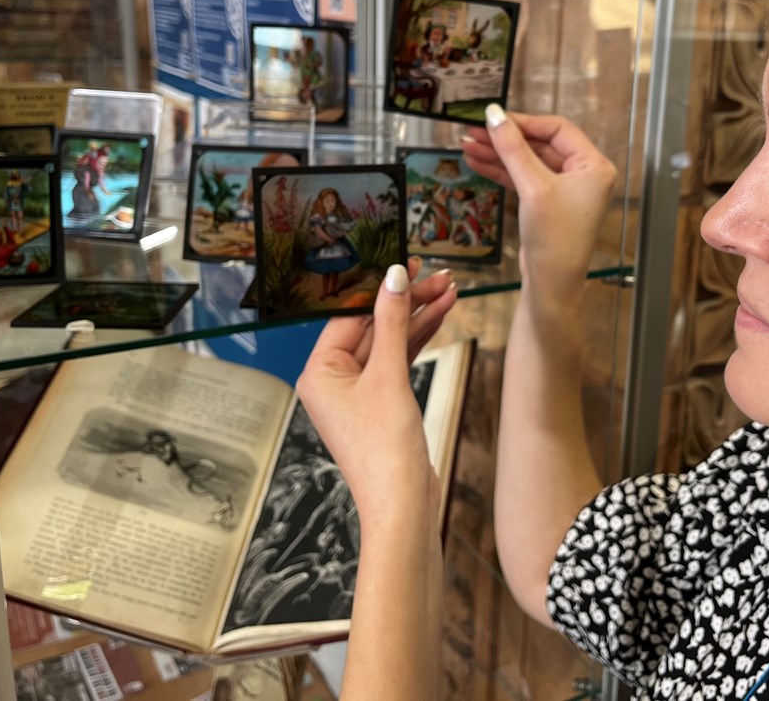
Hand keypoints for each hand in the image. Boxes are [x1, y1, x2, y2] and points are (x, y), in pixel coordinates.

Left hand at [296, 261, 456, 524]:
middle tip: (438, 276)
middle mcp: (333, 380)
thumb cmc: (385, 450)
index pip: (350, 315)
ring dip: (418, 317)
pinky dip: (418, 340)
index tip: (407, 263)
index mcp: (319, 372)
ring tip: (449, 291)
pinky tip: (440, 317)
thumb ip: (392, 322)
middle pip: (372, 326)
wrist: (403, 505)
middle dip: (406, 301)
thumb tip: (393, 276)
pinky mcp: (382, 403)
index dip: (380, 287)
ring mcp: (358, 393)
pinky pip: (399, 361)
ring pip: (390, 342)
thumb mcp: (389, 376)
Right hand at [462, 105, 615, 299]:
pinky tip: (478, 163)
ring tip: (468, 145)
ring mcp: (565, 189)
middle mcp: (584, 174)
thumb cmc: (555, 240)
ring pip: (528, 161)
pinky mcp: (548, 203)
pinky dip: (502, 171)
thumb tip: (495, 116)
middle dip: (506, 139)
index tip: (495, 118)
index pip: (557, 129)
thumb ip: (513, 149)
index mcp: (594, 165)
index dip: (524, 122)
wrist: (551, 284)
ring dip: (499, 154)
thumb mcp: (533, 188)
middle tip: (474, 131)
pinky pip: (524, 178)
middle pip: (540, 144)